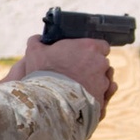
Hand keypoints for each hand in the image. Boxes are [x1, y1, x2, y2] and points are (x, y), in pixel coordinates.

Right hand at [0, 35, 116, 117]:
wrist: (48, 100)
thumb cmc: (42, 73)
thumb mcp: (35, 52)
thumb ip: (38, 42)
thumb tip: (38, 39)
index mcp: (90, 47)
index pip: (102, 46)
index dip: (92, 52)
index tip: (83, 56)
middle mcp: (101, 64)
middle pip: (102, 64)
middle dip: (93, 68)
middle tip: (78, 73)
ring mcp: (103, 83)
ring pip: (104, 82)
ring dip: (95, 83)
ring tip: (80, 88)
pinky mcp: (101, 100)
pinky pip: (104, 97)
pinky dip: (96, 97)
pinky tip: (86, 97)